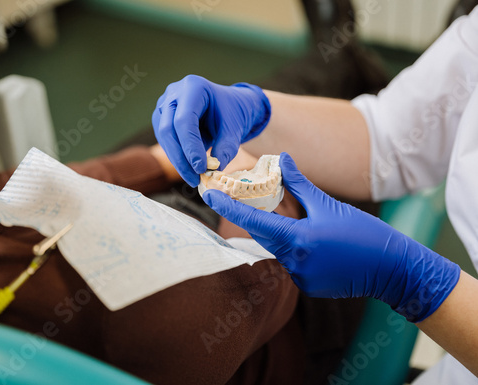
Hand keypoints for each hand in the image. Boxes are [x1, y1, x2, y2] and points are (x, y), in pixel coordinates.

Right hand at [152, 75, 270, 186]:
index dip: (190, 146)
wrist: (228, 108)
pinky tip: (190, 169)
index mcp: (194, 87)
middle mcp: (174, 93)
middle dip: (181, 158)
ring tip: (194, 177)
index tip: (201, 168)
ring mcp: (164, 105)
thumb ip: (226, 148)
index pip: (185, 120)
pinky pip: (165, 141)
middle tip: (195, 179)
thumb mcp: (234, 130)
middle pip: (168, 129)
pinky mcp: (161, 119)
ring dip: (177, 160)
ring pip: (163, 137)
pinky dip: (177, 156)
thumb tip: (214, 170)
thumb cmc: (232, 114)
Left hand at [203, 152, 460, 321]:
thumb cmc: (362, 232)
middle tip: (252, 201)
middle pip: (265, 235)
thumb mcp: (327, 204)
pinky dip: (298, 250)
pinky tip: (319, 245)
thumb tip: (282, 158)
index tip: (209, 194)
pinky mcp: (309, 287)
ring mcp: (301, 279)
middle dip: (259, 218)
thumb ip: (299, 183)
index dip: (228, 206)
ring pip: (280, 249)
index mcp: (297, 240)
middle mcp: (294, 263)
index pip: (253, 220)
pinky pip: (294, 264)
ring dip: (283, 235)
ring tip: (308, 225)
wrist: (392, 269)